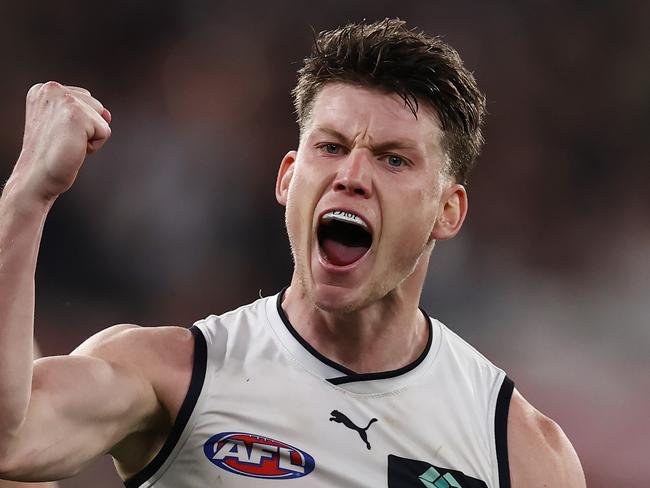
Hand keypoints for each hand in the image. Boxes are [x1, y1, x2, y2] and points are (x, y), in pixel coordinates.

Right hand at [13, 82, 111, 201]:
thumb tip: (107, 114)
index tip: (57, 134)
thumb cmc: (50, 155)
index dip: (79, 123)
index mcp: (45, 89)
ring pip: (102, 117)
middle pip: (96, 106)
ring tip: (68, 144)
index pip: (85, 100)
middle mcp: (52, 89)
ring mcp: (65, 100)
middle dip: (87, 128)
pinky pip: (105, 131)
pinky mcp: (77, 114)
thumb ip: (86, 112)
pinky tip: (74, 149)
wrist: (36, 176)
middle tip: (63, 141)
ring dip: (91, 137)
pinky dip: (95, 146)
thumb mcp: (65, 126)